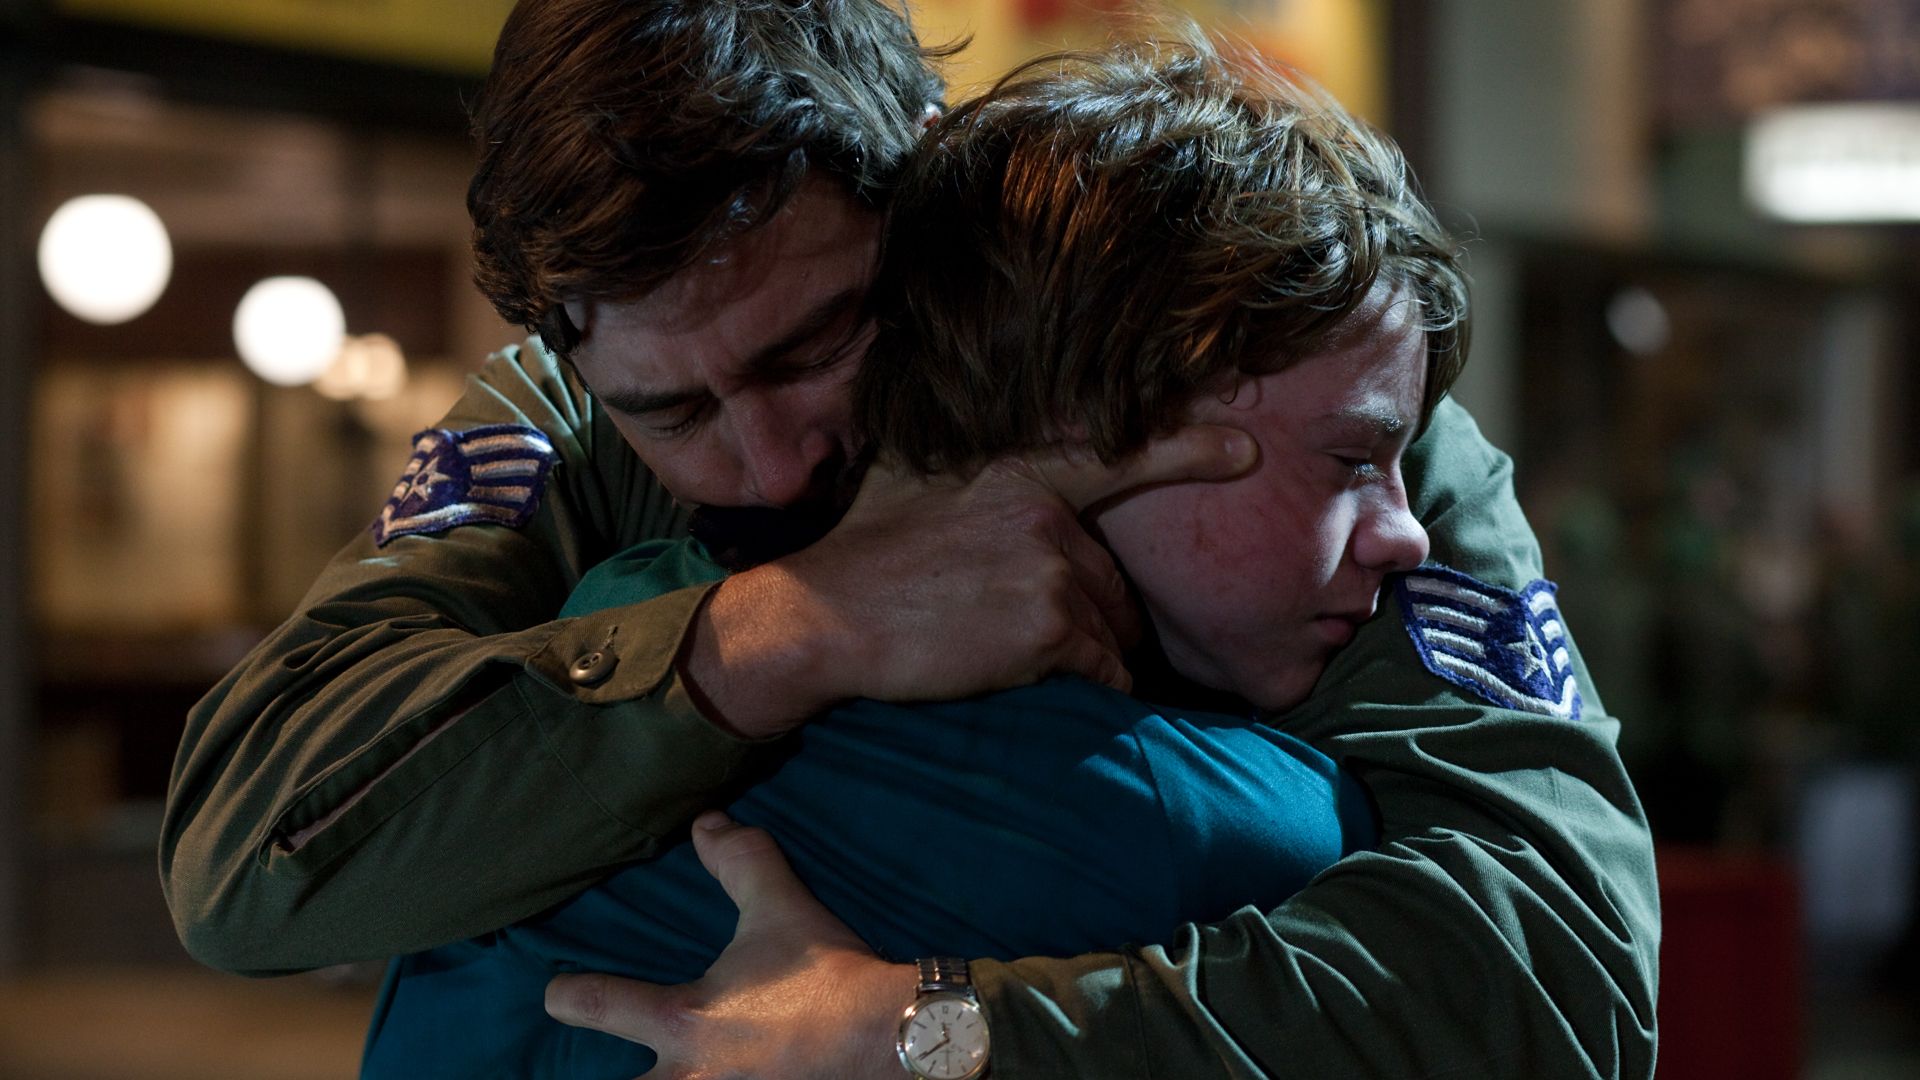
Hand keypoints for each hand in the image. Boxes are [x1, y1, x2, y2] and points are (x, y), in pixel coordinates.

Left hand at [545, 812, 915, 1079]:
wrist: (894, 1035)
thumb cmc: (828, 974)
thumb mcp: (780, 908)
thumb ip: (739, 862)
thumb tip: (706, 821)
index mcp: (682, 1020)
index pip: (592, 1003)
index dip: (566, 993)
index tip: (557, 992)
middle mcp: (688, 1077)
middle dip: (598, 1076)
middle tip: (587, 1066)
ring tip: (662, 1073)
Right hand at [683, 425, 1257, 735]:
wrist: (824, 618)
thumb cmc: (861, 549)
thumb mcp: (912, 475)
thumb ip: (967, 460)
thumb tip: (983, 443)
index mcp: (1018, 466)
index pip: (1121, 454)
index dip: (1191, 450)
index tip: (1247, 452)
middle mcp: (1047, 511)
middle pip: (1111, 574)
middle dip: (1094, 607)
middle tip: (1035, 628)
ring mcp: (1052, 568)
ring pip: (1109, 623)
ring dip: (1086, 648)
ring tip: (1021, 655)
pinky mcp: (1049, 629)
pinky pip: (1101, 666)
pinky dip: (1089, 683)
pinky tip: (1042, 682)